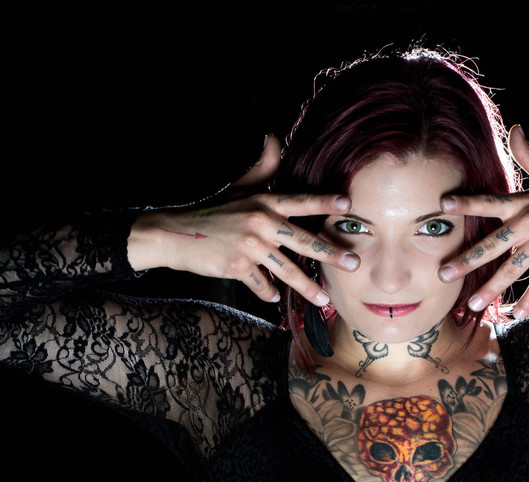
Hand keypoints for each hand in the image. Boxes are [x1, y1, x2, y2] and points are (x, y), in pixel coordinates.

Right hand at [128, 135, 358, 304]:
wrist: (175, 233)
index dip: (324, 202)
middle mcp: (260, 222)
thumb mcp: (239, 188)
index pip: (301, 201)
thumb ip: (262, 168)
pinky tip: (275, 297)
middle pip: (303, 240)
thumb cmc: (213, 212)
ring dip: (307, 287)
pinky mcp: (237, 265)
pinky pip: (261, 283)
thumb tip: (272, 137)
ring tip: (324, 298)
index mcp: (264, 203)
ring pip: (287, 270)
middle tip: (354, 262)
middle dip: (331, 252)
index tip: (348, 205)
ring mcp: (249, 245)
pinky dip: (267, 291)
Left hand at [437, 125, 528, 318]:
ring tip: (473, 304)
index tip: (443, 205)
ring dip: (491, 290)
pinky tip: (515, 315)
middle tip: (443, 274)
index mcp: (526, 202)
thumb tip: (515, 128)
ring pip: (512, 270)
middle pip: (492, 244)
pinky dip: (528, 301)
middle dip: (466, 261)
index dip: (467, 202)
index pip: (490, 202)